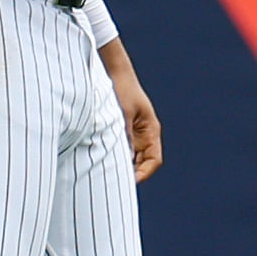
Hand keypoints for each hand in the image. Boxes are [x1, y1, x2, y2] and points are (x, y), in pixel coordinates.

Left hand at [104, 46, 162, 179]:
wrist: (116, 73)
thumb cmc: (122, 90)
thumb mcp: (122, 114)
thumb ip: (124, 136)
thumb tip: (122, 157)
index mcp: (151, 130)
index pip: (154, 160)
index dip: (144, 173)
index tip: (130, 181)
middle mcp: (145, 134)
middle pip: (143, 162)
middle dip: (132, 173)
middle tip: (114, 182)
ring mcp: (135, 133)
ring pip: (133, 157)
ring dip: (123, 164)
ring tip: (107, 171)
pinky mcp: (124, 130)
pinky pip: (124, 149)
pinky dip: (117, 155)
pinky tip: (103, 158)